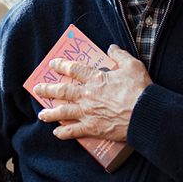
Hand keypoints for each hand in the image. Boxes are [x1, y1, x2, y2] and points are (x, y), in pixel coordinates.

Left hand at [34, 46, 151, 141]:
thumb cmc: (140, 90)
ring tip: (41, 114)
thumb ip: (120, 55)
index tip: (52, 64)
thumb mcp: (133, 66)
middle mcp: (87, 95)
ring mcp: (88, 112)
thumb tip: (111, 48)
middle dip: (48, 90)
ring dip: (50, 113)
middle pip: (62, 91)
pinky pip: (74, 131)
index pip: (73, 69)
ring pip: (63, 112)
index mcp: (95, 79)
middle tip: (37, 89)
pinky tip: (57, 133)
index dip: (61, 65)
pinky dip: (64, 133)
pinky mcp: (93, 128)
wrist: (145, 114)